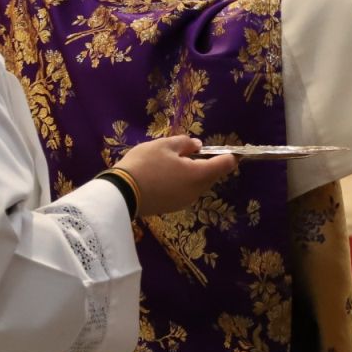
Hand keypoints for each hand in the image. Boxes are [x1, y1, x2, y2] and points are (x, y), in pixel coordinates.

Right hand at [114, 136, 238, 218]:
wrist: (121, 194)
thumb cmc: (144, 164)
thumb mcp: (164, 145)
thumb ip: (185, 143)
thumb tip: (198, 146)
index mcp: (198, 174)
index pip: (224, 164)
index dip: (230, 155)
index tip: (231, 149)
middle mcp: (196, 191)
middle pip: (211, 176)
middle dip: (209, 164)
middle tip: (196, 151)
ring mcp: (185, 201)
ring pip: (198, 184)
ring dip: (195, 173)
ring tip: (178, 161)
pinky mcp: (173, 207)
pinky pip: (186, 191)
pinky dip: (184, 182)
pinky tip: (169, 174)